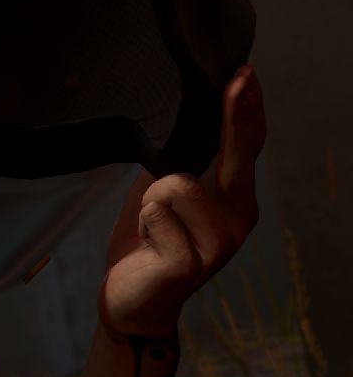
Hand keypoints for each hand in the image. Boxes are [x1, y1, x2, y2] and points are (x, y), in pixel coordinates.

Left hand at [98, 65, 267, 337]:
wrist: (131, 301)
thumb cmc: (146, 241)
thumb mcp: (161, 192)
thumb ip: (179, 161)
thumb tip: (182, 117)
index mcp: (233, 200)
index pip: (244, 148)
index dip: (245, 110)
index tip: (244, 74)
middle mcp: (237, 218)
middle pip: (235, 156)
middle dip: (235, 114)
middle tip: (239, 78)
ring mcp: (218, 242)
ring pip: (176, 182)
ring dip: (148, 199)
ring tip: (149, 225)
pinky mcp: (190, 261)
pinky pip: (155, 210)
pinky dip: (141, 220)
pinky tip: (147, 244)